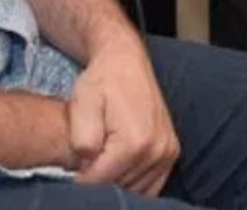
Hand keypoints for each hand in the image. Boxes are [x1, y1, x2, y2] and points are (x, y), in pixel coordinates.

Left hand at [68, 30, 179, 195]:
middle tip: (88, 157)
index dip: (83, 177)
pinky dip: (134, 180)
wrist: (125, 58)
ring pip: (136, 188)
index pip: (103, 181)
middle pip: (120, 186)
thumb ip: (82, 139)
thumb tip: (87, 168)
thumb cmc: (102, 78)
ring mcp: (168, 152)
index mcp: (135, 140)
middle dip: (101, 177)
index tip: (76, 163)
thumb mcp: (82, 102)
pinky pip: (151, 184)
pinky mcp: (171, 152)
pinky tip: (119, 163)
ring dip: (117, 179)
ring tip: (103, 155)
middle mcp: (158, 150)